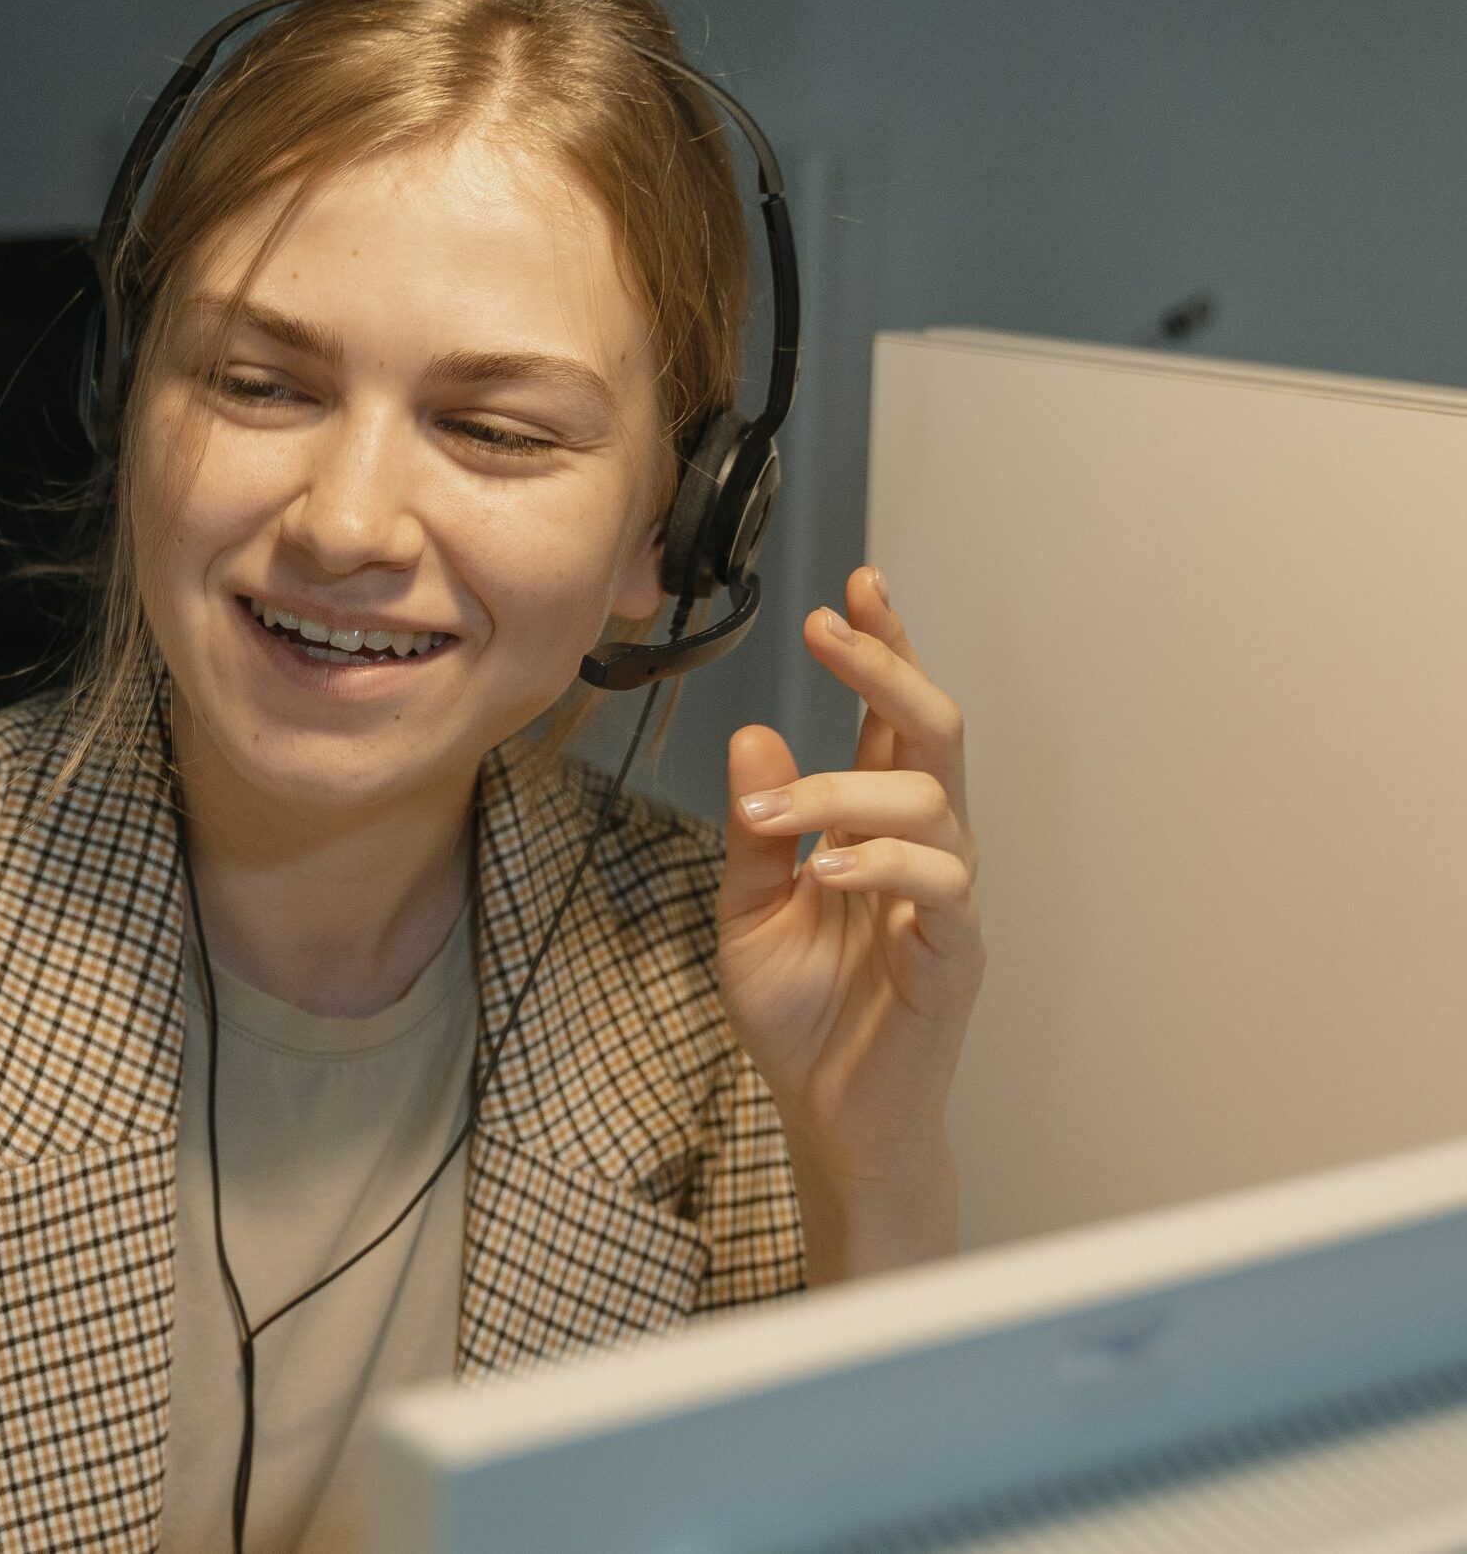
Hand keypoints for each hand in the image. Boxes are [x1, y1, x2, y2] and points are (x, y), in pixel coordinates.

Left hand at [713, 565, 984, 1279]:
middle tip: (829, 631)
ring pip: (933, 804)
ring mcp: (947, 902)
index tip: (856, 586)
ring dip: (846, 792)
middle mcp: (926, 849)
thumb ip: (757, 827)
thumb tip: (755, 735)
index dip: (885, 650)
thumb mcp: (748, 909)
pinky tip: (828, 867)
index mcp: (879, 827)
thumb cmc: (802, 1013)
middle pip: (934, 733)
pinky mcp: (952, 958)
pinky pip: (940, 890)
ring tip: (778, 818)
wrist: (825, 1115)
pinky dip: (884, 865)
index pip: (892, 721)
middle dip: (887, 672)